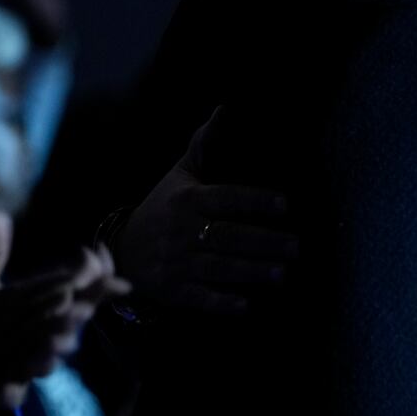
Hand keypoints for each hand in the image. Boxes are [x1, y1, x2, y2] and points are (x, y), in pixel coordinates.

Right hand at [113, 108, 294, 315]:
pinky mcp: (172, 290)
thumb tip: (225, 109)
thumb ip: (203, 145)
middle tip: (297, 246)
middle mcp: (182, 231)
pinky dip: (221, 303)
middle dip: (264, 242)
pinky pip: (199, 298)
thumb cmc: (161, 208)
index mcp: (188, 201)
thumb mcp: (179, 176)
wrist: (120, 250)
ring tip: (282, 273)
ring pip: (219, 267)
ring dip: (252, 271)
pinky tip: (246, 305)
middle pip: (229, 236)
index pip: (227, 198)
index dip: (255, 201)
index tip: (285, 205)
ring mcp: (176, 263)